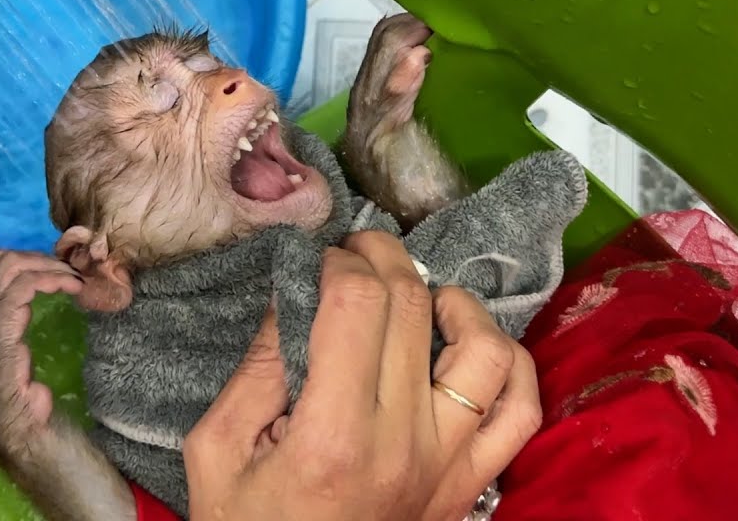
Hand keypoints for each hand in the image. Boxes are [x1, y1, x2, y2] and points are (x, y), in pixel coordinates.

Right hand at [0, 250, 83, 462]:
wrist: (13, 426)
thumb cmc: (14, 391)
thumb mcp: (7, 344)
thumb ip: (11, 314)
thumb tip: (34, 285)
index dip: (30, 259)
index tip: (59, 269)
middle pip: (1, 259)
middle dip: (41, 258)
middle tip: (70, 272)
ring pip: (14, 268)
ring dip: (51, 268)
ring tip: (76, 280)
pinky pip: (24, 287)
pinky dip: (52, 280)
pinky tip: (72, 288)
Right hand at [184, 231, 541, 520]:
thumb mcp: (217, 451)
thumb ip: (257, 368)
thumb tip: (294, 291)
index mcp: (332, 436)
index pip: (358, 306)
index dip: (339, 263)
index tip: (319, 261)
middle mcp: (403, 445)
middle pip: (414, 311)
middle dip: (383, 259)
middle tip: (356, 254)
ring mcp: (448, 466)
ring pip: (486, 351)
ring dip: (455, 304)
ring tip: (420, 297)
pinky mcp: (469, 485)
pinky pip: (520, 412)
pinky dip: (509, 366)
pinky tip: (469, 348)